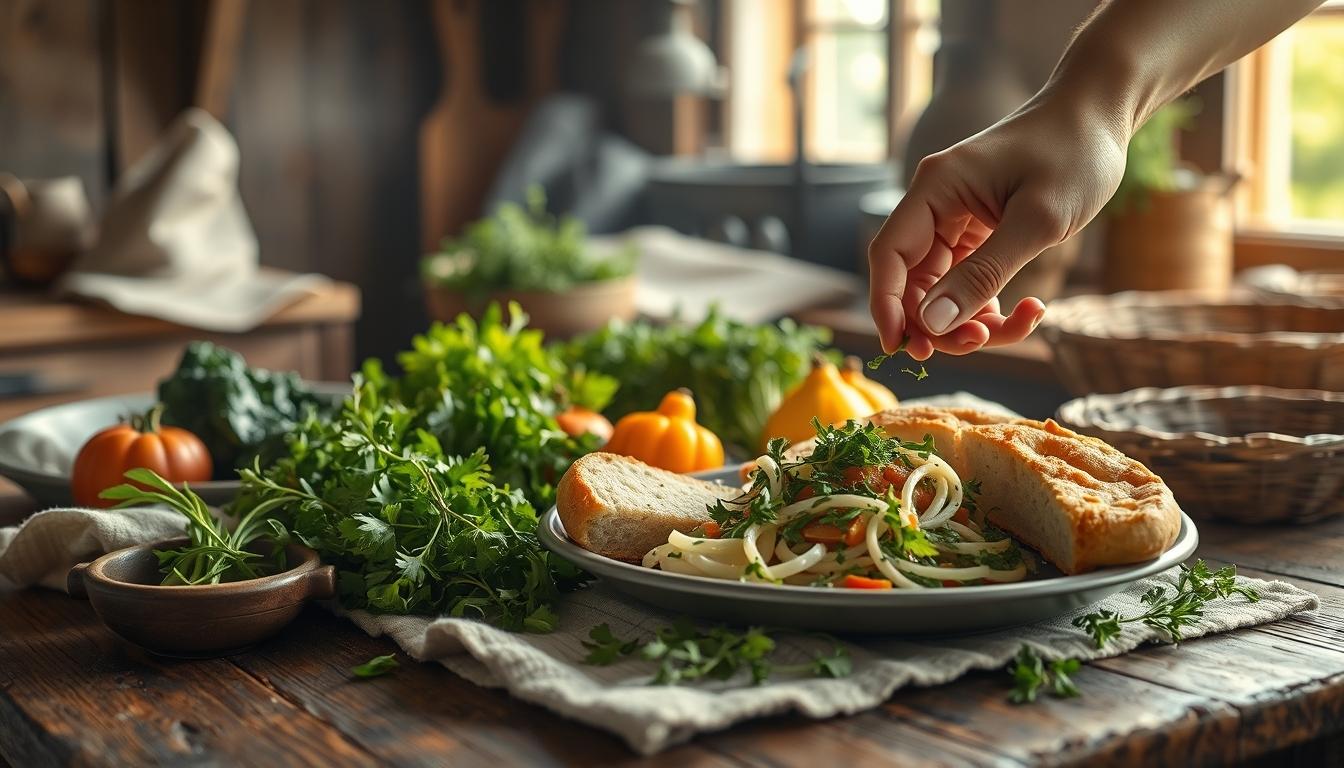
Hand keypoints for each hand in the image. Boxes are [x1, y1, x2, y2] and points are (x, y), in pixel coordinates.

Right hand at [868, 93, 1127, 359]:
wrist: (1102, 117)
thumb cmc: (1074, 154)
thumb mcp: (1036, 220)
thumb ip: (984, 274)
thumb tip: (934, 323)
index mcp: (935, 189)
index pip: (889, 255)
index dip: (886, 305)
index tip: (901, 348)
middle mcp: (935, 204)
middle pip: (913, 281)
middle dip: (940, 320)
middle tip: (980, 342)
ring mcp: (956, 219)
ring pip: (943, 289)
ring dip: (972, 319)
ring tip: (1020, 323)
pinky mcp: (979, 232)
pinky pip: (970, 281)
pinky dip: (993, 305)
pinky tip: (1029, 308)